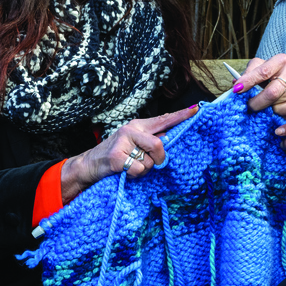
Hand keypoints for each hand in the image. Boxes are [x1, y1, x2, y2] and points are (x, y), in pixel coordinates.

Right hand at [60, 105, 197, 203]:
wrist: (89, 165)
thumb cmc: (115, 156)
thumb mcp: (134, 144)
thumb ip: (151, 141)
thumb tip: (171, 141)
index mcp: (138, 125)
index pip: (163, 120)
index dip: (180, 116)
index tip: (196, 110)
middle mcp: (131, 129)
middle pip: (159, 144)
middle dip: (159, 159)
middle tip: (151, 163)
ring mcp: (123, 142)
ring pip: (150, 160)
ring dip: (144, 169)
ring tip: (132, 166)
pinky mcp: (118, 157)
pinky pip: (139, 170)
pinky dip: (135, 176)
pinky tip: (125, 171)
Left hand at [233, 54, 285, 118]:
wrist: (283, 83)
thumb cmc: (266, 76)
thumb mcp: (255, 69)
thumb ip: (245, 75)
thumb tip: (236, 85)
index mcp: (280, 61)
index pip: (263, 72)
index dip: (248, 81)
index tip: (237, 90)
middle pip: (271, 93)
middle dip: (255, 102)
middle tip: (247, 106)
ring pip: (275, 105)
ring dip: (264, 108)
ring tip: (262, 104)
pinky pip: (282, 112)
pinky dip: (273, 113)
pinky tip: (272, 107)